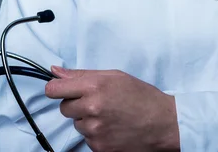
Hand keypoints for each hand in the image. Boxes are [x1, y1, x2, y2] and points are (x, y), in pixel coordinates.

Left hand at [45, 66, 179, 151]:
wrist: (163, 123)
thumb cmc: (141, 96)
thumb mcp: (113, 76)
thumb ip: (81, 74)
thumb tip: (55, 72)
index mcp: (94, 87)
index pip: (54, 89)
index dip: (56, 89)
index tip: (61, 90)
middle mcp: (91, 108)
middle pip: (64, 108)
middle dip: (75, 104)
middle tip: (96, 102)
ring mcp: (94, 130)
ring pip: (76, 124)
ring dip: (87, 120)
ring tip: (109, 116)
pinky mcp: (99, 147)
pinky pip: (87, 139)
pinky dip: (96, 134)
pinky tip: (113, 128)